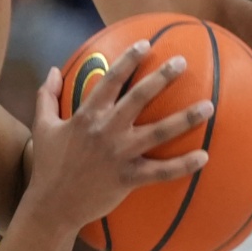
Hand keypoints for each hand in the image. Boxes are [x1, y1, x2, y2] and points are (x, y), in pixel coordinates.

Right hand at [24, 44, 210, 232]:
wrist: (53, 206)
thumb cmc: (48, 165)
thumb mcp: (42, 127)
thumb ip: (47, 96)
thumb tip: (52, 70)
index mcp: (87, 115)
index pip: (111, 80)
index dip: (128, 60)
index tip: (146, 44)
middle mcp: (107, 130)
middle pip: (139, 97)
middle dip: (162, 78)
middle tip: (182, 62)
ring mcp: (120, 155)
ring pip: (159, 132)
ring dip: (185, 119)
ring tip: (209, 106)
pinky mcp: (129, 178)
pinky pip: (161, 171)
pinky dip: (183, 165)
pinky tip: (204, 157)